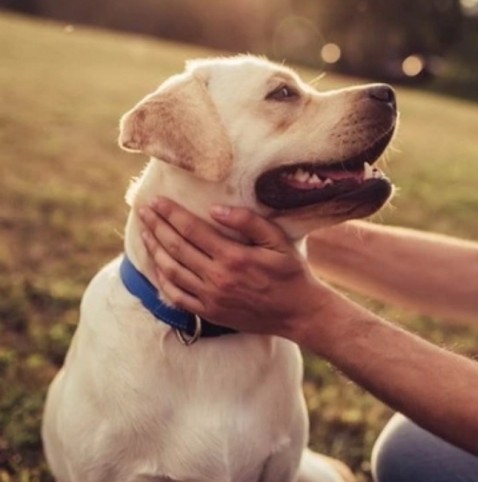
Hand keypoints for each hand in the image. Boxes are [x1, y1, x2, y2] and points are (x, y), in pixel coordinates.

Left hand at [138, 197, 330, 336]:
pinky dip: (163, 279)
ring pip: (171, 270)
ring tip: (145, 233)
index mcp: (233, 256)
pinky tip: (158, 266)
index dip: (171, 213)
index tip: (157, 201)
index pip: (192, 229)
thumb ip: (248, 222)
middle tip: (143, 211)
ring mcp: (211, 297)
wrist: (298, 313)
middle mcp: (217, 277)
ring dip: (154, 249)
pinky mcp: (210, 313)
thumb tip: (216, 209)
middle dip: (156, 226)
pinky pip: (177, 296)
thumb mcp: (278, 241)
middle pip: (176, 247)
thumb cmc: (291, 273)